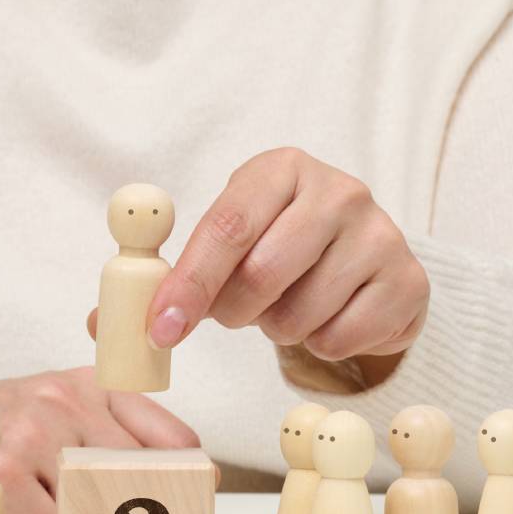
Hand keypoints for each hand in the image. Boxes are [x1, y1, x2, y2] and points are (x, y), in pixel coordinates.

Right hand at [0, 367, 199, 513]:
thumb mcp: (56, 410)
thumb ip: (111, 433)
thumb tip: (184, 480)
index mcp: (91, 384)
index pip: (173, 438)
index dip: (191, 480)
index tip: (196, 506)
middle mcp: (67, 400)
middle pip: (144, 476)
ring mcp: (35, 432)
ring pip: (100, 507)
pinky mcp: (5, 471)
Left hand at [143, 148, 428, 373]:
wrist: (360, 264)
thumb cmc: (276, 251)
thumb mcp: (223, 248)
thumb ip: (165, 280)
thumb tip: (102, 324)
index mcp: (281, 169)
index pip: (227, 225)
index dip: (189, 282)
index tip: (160, 328)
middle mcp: (339, 190)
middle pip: (263, 273)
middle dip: (235, 312)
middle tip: (236, 313)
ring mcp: (382, 233)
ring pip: (302, 313)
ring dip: (279, 328)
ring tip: (288, 306)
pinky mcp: (409, 280)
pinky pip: (342, 338)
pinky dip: (320, 345)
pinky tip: (327, 317)